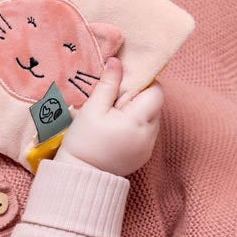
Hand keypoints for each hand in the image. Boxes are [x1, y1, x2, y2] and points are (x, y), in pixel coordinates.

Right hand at [54, 58, 162, 176]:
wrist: (80, 175)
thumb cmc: (84, 141)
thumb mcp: (92, 109)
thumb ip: (108, 84)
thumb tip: (117, 61)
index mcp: (138, 120)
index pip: (156, 91)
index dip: (142, 84)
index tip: (123, 87)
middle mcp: (150, 134)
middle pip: (155, 104)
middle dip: (139, 98)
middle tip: (115, 103)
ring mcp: (149, 146)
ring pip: (152, 118)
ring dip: (138, 113)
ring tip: (115, 119)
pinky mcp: (144, 155)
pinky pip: (147, 133)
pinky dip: (136, 127)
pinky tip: (117, 132)